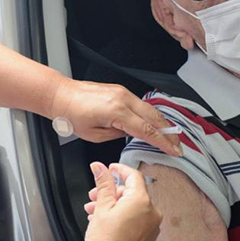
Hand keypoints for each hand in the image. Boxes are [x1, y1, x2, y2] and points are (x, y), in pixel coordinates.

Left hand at [50, 78, 181, 154]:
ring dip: (162, 122)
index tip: (174, 150)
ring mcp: (122, 92)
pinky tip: (154, 122)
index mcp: (116, 112)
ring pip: (149, 108)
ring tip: (170, 136)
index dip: (163, 142)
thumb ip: (116, 136)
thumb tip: (129, 134)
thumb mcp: (93, 135)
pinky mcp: (120, 90)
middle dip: (169, 132)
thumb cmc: (71, 115)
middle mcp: (122, 99)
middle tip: (178, 145)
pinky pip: (140, 103)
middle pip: (154, 117)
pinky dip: (150, 114)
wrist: (61, 95)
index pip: (147, 130)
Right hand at [81, 162, 161, 240]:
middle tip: (94, 195)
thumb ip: (103, 182)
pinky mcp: (148, 237)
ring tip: (94, 211)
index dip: (119, 169)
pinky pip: (135, 219)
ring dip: (113, 205)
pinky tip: (104, 220)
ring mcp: (152, 226)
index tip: (109, 168)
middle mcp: (152, 213)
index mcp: (142, 202)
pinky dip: (121, 216)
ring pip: (131, 206)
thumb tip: (99, 167)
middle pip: (130, 192)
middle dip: (110, 192)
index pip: (133, 176)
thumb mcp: (101, 206)